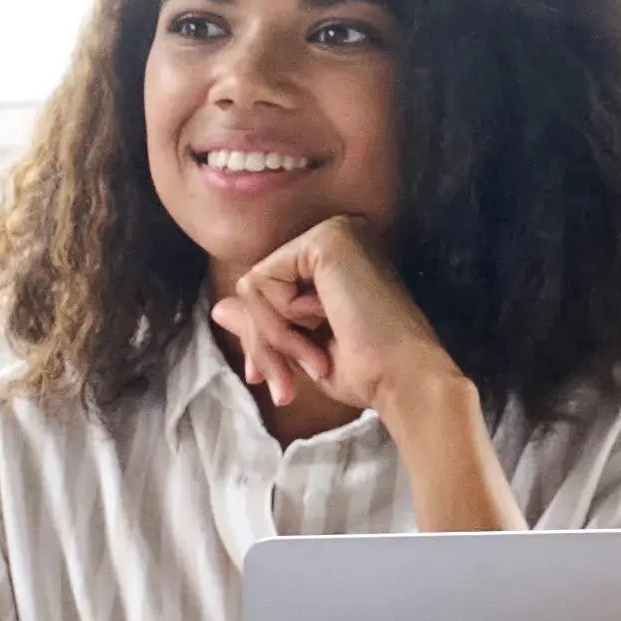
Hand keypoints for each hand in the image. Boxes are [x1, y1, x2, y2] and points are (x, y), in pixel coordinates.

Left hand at [214, 219, 463, 422]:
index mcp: (334, 262)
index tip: (271, 381)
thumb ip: (262, 322)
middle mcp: (335, 238)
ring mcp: (331, 233)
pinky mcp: (325, 240)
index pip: (266, 292)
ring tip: (316, 359)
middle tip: (285, 387)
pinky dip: (278, 320)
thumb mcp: (299, 349)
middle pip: (255, 288)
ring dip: (274, 338)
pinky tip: (323, 329)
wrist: (402, 380)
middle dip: (262, 345)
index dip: (260, 341)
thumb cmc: (365, 373)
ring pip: (253, 287)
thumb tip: (218, 308)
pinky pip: (260, 282)